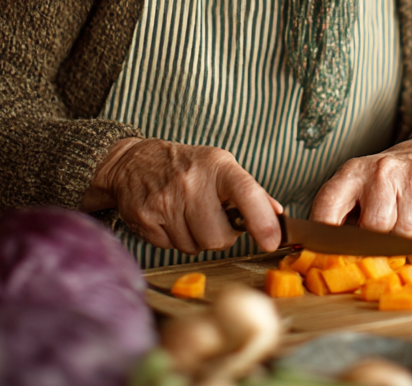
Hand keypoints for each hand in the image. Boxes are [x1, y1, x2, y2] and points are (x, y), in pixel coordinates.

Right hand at [81, 137, 283, 254]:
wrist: (134, 163)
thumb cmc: (186, 166)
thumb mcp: (220, 167)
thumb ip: (250, 192)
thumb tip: (277, 214)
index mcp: (217, 166)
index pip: (246, 193)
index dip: (262, 221)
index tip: (271, 241)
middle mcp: (191, 182)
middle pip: (218, 237)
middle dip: (218, 235)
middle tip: (208, 216)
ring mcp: (165, 201)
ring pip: (194, 247)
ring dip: (194, 238)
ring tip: (185, 214)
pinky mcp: (145, 218)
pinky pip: (170, 248)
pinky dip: (173, 239)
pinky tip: (168, 219)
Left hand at [309, 131, 411, 245]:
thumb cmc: (385, 183)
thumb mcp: (356, 189)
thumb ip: (338, 218)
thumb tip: (320, 258)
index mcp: (352, 172)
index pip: (329, 204)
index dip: (326, 236)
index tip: (330, 255)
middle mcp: (381, 170)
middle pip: (375, 226)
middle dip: (375, 244)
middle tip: (376, 248)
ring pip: (405, 231)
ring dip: (403, 243)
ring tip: (399, 235)